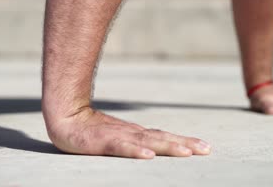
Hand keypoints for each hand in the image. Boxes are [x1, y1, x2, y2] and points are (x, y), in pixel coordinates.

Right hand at [45, 107, 210, 158]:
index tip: (204, 147)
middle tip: (206, 149)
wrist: (66, 117)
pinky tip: (148, 156)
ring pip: (146, 142)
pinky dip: (135, 151)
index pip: (164, 137)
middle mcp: (131, 133)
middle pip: (161, 138)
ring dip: (167, 147)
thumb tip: (154, 148)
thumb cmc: (91, 129)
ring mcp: (117, 136)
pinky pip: (121, 147)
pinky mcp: (102, 142)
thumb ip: (134, 140)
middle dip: (184, 144)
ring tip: (186, 152)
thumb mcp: (118, 136)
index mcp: (135, 134)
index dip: (184, 141)